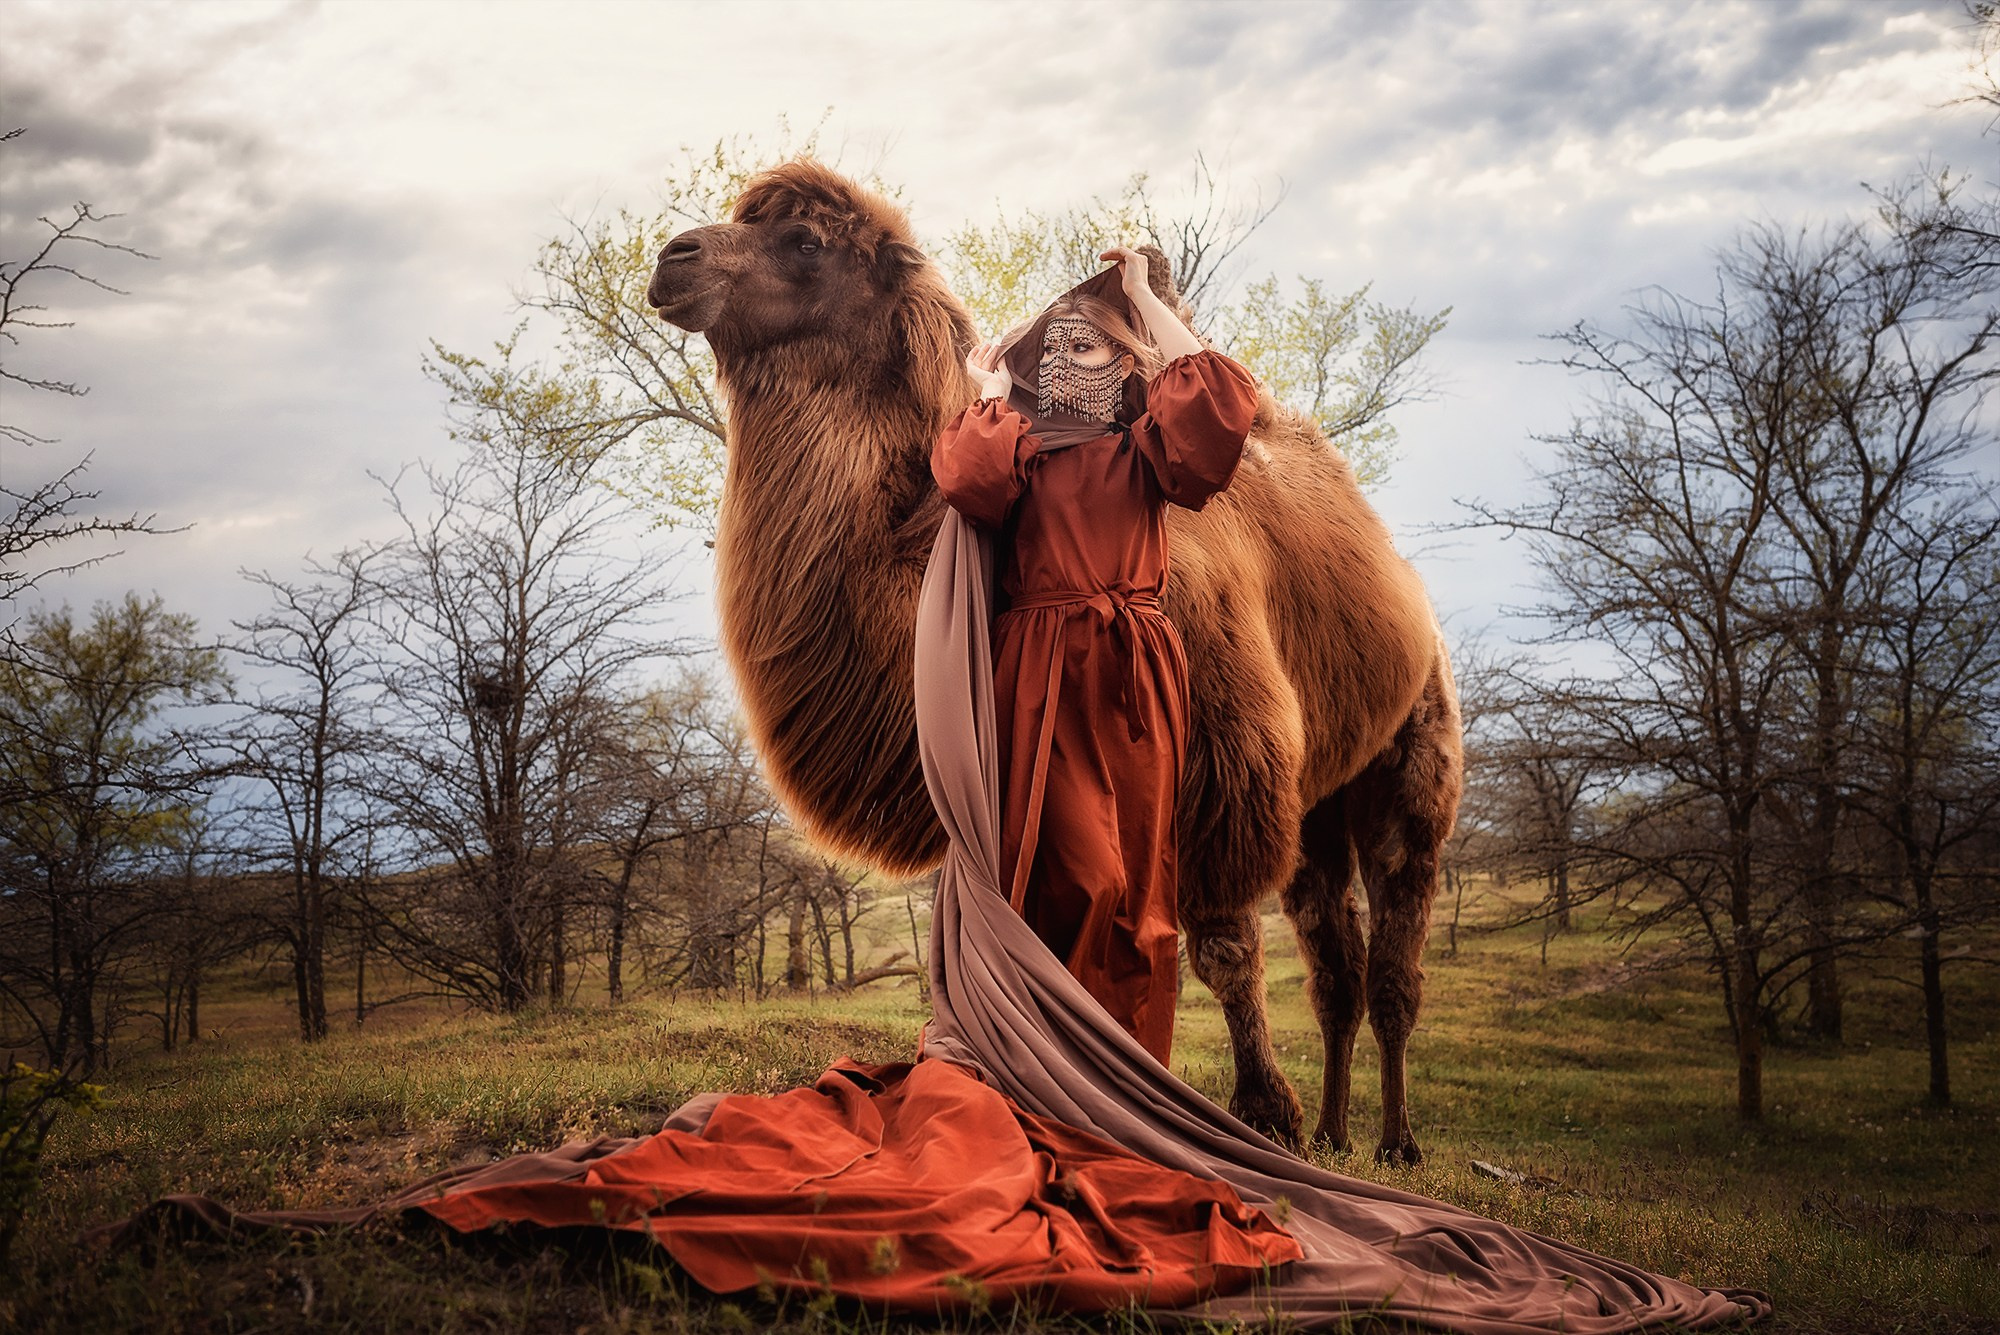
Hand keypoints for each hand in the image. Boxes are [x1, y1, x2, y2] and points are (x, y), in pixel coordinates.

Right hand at [966, 342, 1010, 399]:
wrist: (995, 389)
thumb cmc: (1002, 384)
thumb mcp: (1004, 372)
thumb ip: (1002, 364)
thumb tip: (1002, 355)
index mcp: (990, 382)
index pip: (992, 368)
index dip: (996, 359)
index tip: (1000, 351)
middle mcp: (982, 379)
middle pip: (986, 363)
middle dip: (991, 354)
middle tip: (997, 346)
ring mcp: (976, 375)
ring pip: (979, 361)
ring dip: (984, 352)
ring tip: (989, 344)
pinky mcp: (971, 371)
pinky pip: (970, 361)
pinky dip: (972, 354)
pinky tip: (977, 347)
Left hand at [1100, 244, 1201, 359]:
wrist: (1140, 298)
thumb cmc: (1140, 304)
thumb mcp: (1133, 301)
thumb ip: (1133, 302)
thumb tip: (1133, 321)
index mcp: (1143, 271)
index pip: (1131, 263)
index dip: (1122, 263)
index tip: (1114, 267)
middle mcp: (1143, 262)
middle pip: (1127, 255)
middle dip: (1117, 256)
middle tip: (1105, 258)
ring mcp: (1138, 259)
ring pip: (1123, 251)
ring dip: (1112, 253)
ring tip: (1102, 257)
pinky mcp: (1132, 257)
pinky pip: (1120, 250)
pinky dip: (1111, 252)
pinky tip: (1102, 258)